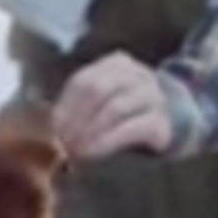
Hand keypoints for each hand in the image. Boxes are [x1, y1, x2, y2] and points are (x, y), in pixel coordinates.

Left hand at [53, 53, 173, 160]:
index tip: (50, 127)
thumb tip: (46, 125)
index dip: (64, 104)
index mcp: (118, 64)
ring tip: (73, 149)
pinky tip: (92, 153)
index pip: (83, 80)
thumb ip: (79, 106)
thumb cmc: (126, 112)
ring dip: (89, 131)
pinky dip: (106, 141)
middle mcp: (138, 75)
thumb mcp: (103, 100)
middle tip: (60, 140)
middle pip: (98, 90)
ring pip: (115, 108)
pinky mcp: (162, 121)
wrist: (171, 121)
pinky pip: (131, 129)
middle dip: (75, 117)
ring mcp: (153, 96)